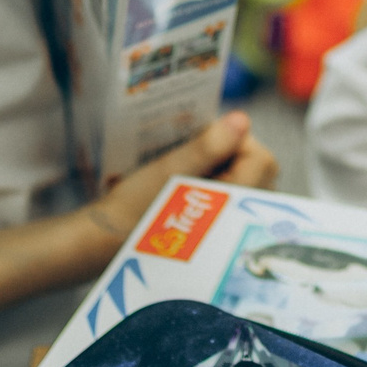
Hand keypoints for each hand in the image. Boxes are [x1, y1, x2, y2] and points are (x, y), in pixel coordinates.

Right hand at [86, 111, 279, 238]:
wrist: (104, 246)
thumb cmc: (134, 208)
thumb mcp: (169, 170)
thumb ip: (209, 146)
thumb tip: (242, 119)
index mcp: (234, 204)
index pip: (262, 159)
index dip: (237, 140)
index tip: (205, 137)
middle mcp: (240, 223)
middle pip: (259, 174)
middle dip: (233, 155)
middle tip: (195, 153)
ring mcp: (231, 233)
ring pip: (246, 188)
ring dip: (226, 171)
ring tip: (190, 170)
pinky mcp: (218, 238)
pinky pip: (233, 204)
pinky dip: (219, 189)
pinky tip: (189, 187)